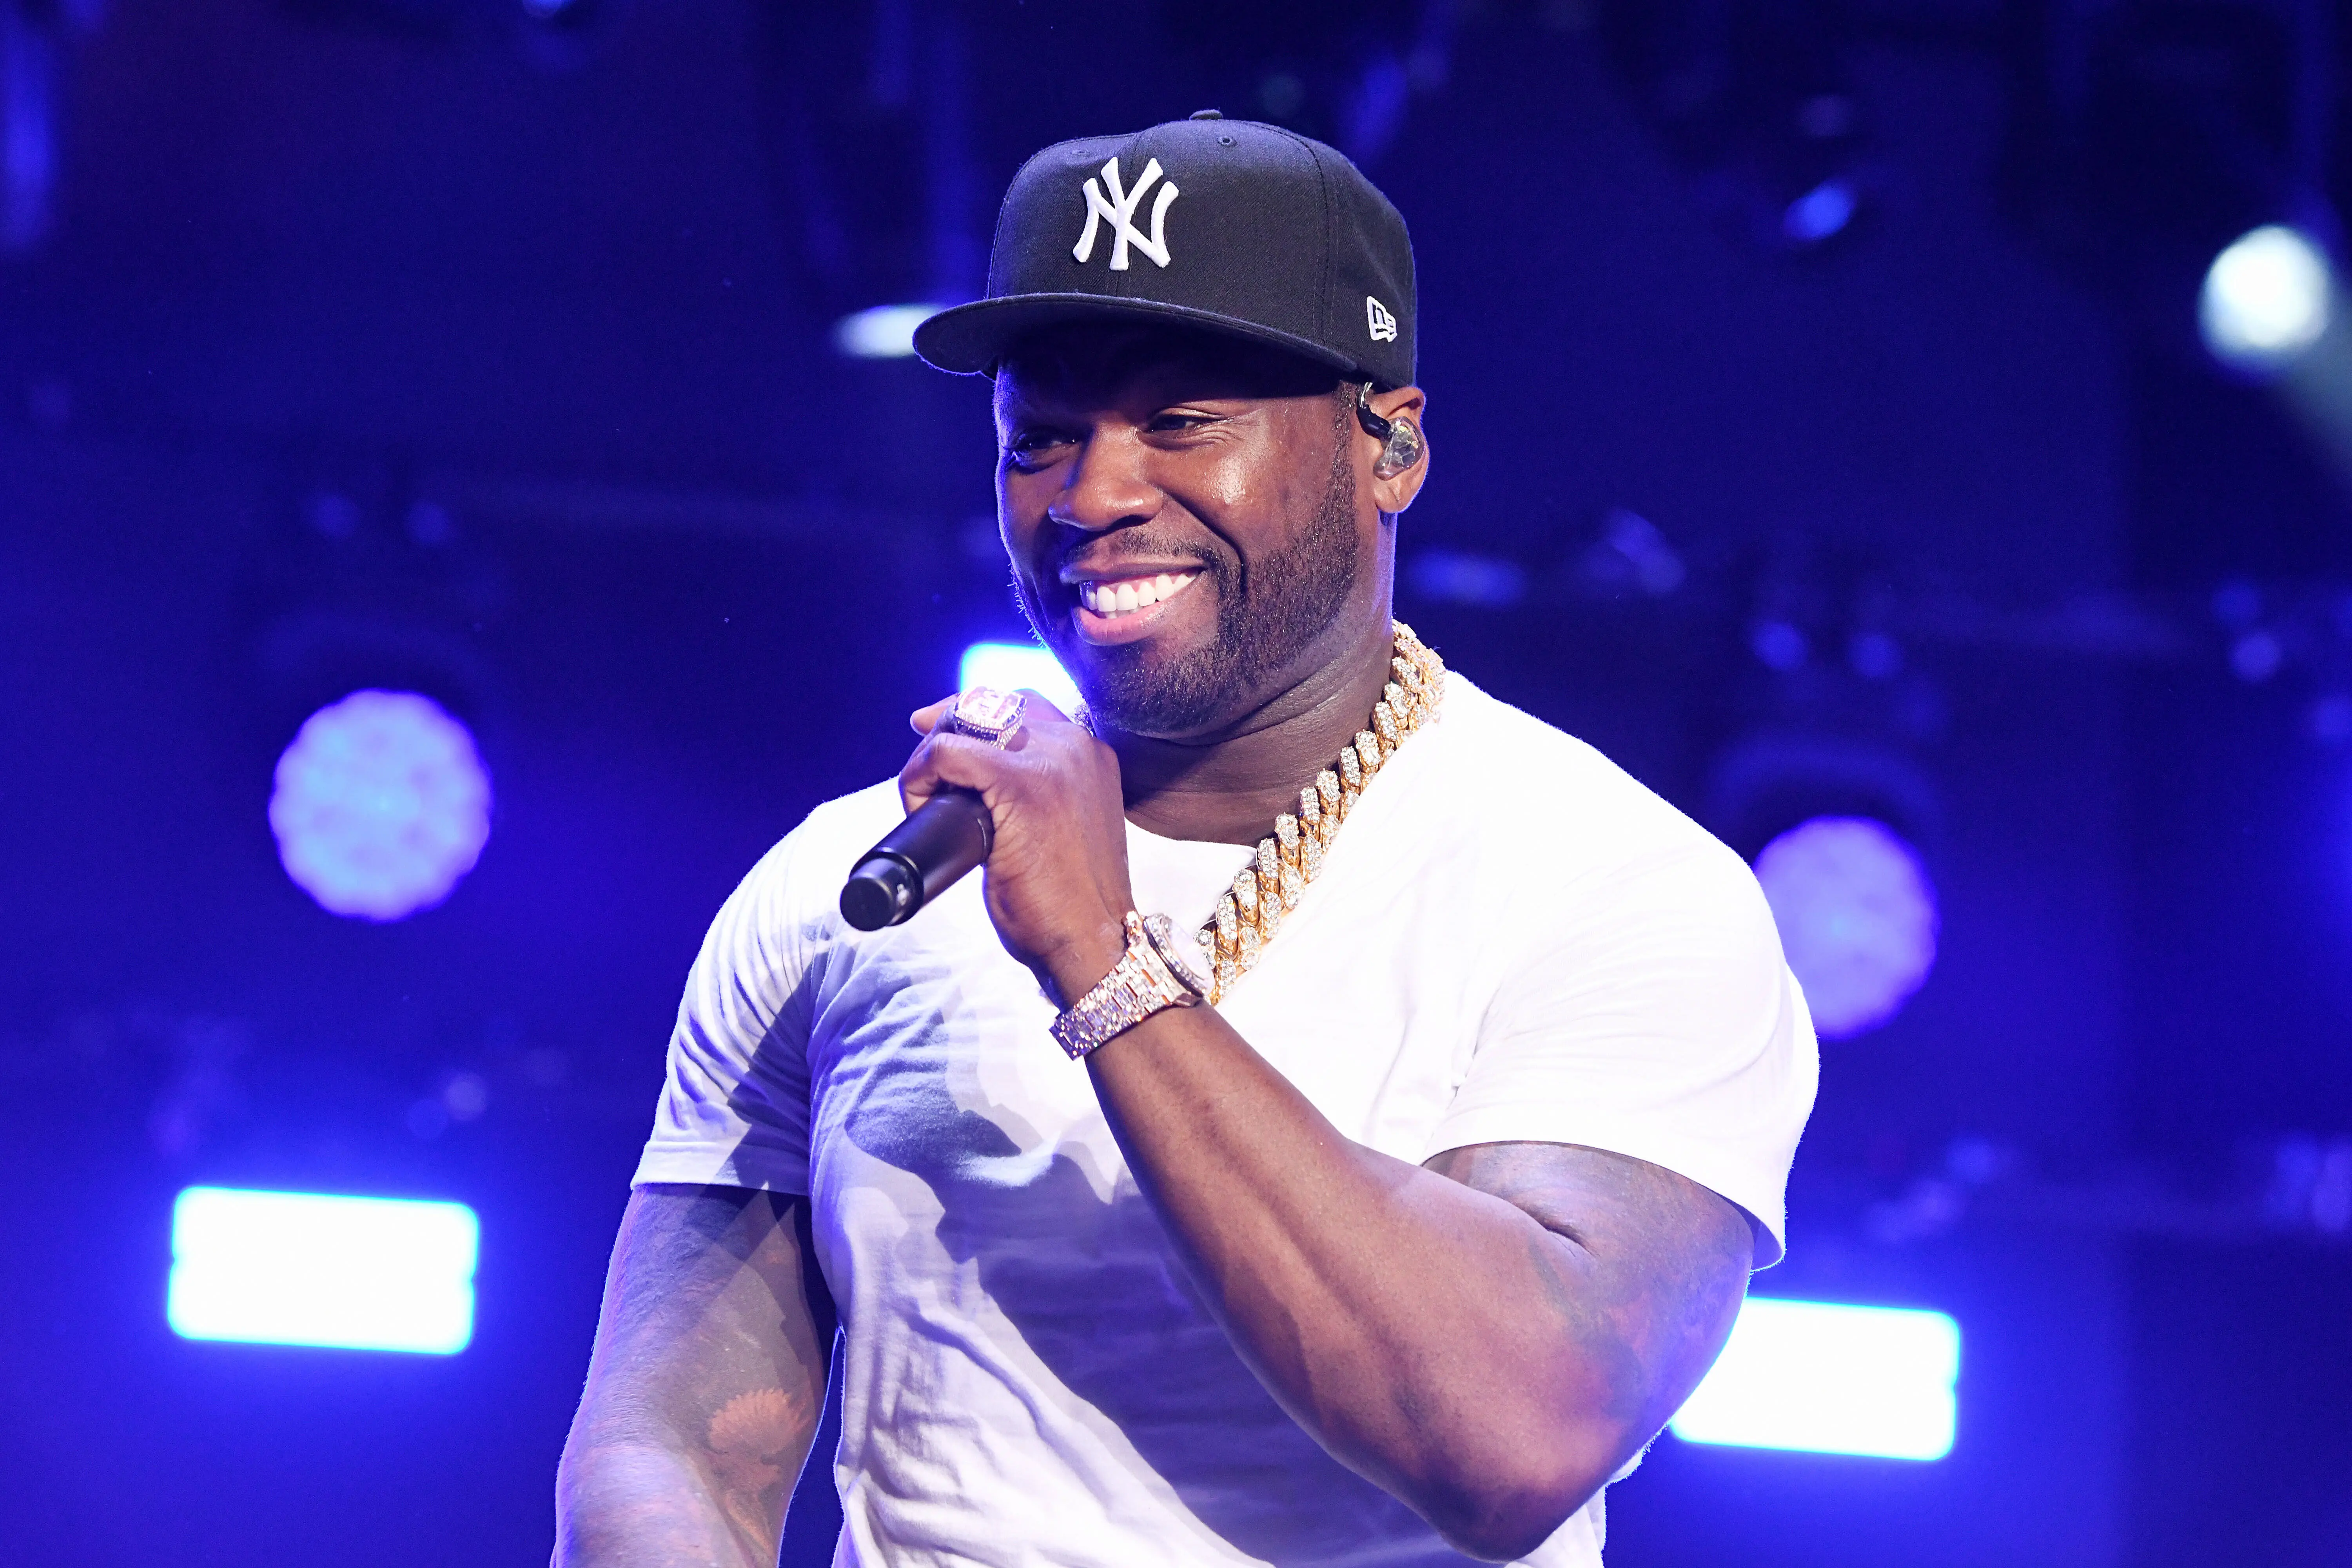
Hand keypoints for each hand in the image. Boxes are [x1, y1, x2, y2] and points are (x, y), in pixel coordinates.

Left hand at [901, 692, 1131, 1003]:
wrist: (1091, 942)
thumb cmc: (1070, 899)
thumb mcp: (1065, 827)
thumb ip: (1040, 792)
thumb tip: (979, 778)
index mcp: (1091, 753)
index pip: (1024, 704)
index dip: (974, 716)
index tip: (944, 738)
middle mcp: (1077, 746)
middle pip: (992, 702)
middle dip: (949, 725)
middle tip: (926, 759)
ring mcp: (1052, 761)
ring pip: (966, 722)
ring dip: (934, 754)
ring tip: (927, 799)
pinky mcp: (1021, 785)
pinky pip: (948, 752)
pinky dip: (920, 775)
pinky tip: (920, 807)